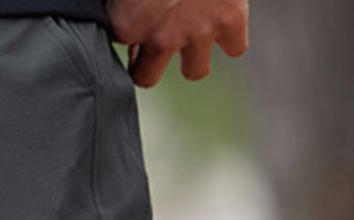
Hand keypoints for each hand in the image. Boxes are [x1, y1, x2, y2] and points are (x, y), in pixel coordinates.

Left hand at [106, 0, 249, 87]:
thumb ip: (119, 1)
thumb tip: (118, 15)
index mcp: (127, 24)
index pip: (120, 48)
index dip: (128, 35)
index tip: (136, 20)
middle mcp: (161, 38)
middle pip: (147, 78)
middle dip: (151, 62)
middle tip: (158, 40)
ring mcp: (197, 33)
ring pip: (195, 71)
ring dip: (193, 56)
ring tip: (193, 30)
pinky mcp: (231, 21)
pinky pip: (235, 48)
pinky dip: (232, 37)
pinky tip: (225, 17)